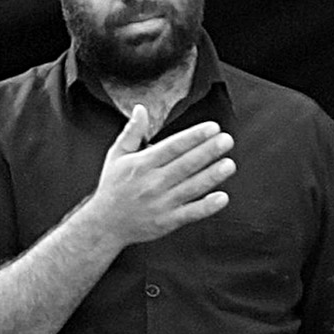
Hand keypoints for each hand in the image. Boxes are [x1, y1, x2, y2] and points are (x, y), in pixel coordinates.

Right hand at [77, 102, 233, 249]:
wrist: (105, 224)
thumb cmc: (113, 187)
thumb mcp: (116, 155)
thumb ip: (131, 132)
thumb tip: (141, 108)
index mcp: (142, 164)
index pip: (173, 147)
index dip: (194, 137)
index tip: (212, 128)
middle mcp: (152, 183)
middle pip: (186, 164)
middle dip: (208, 151)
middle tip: (226, 140)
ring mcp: (161, 203)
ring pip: (191, 187)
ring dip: (212, 176)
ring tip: (229, 164)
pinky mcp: (167, 221)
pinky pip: (190, 213)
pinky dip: (206, 206)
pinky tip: (222, 197)